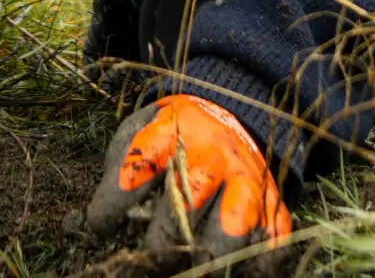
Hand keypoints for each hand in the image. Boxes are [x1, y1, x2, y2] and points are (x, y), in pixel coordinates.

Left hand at [87, 94, 291, 259]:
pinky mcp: (272, 198)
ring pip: (234, 223)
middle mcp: (211, 154)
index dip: (113, 203)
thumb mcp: (141, 128)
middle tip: (146, 258)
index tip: (100, 226)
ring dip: (211, 253)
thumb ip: (122, 163)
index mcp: (171, 131)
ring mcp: (246, 177)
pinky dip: (259, 260)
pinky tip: (240, 272)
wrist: (229, 112)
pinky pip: (274, 234)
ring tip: (193, 267)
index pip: (137, 169)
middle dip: (161, 239)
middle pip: (186, 202)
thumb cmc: (174, 133)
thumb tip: (103, 216)